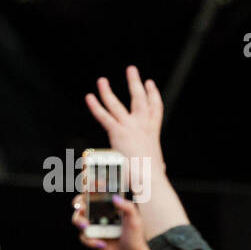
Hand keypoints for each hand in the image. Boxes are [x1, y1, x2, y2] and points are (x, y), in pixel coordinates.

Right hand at [72, 193, 153, 249]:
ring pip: (77, 219)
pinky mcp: (90, 239)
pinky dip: (91, 241)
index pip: (94, 193)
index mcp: (107, 207)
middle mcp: (98, 215)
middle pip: (80, 204)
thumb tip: (115, 198)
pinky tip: (102, 244)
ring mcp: (93, 226)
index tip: (86, 184)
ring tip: (86, 226)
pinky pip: (83, 237)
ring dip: (79, 221)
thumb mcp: (135, 220)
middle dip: (77, 203)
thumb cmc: (134, 237)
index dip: (88, 187)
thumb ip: (127, 207)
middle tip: (81, 207)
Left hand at [84, 65, 165, 190]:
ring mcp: (130, 127)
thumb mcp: (158, 167)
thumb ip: (157, 164)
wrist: (150, 179)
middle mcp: (142, 126)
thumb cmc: (153, 178)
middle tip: (132, 69)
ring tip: (101, 80)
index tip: (150, 83)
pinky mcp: (118, 133)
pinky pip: (104, 116)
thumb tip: (161, 168)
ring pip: (116, 105)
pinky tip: (89, 97)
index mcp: (153, 132)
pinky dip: (95, 106)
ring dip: (107, 91)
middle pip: (139, 99)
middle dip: (135, 83)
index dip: (153, 95)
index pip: (155, 109)